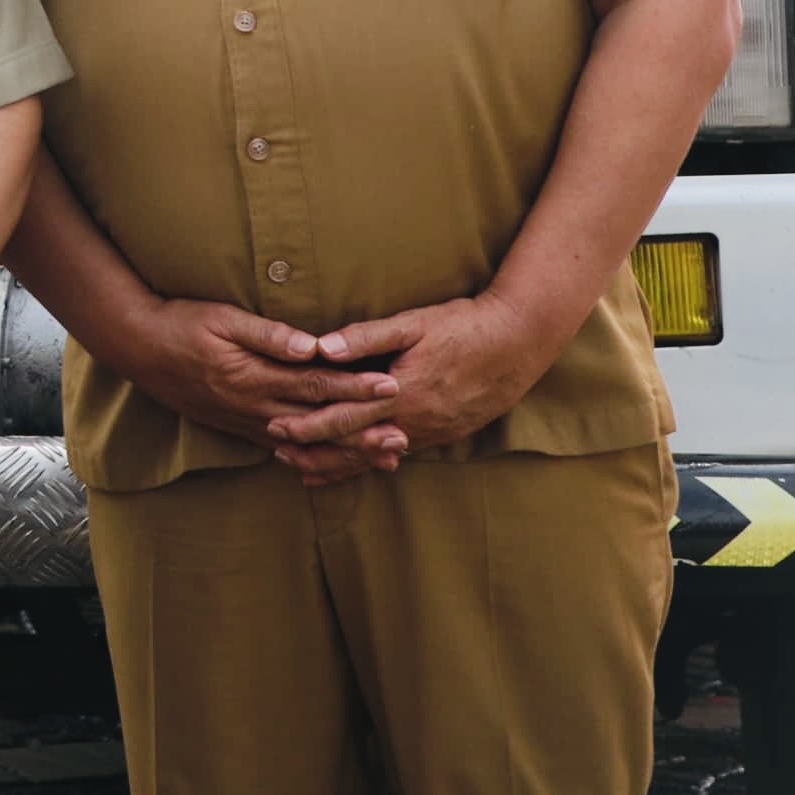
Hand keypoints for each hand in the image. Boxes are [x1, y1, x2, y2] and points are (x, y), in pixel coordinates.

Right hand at [110, 293, 404, 464]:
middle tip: (402, 438)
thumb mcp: (223, 318)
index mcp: (254, 377)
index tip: (390, 387)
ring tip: (381, 458)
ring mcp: (247, 421)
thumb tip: (310, 345)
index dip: (355, 387)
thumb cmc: (183, 323)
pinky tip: (335, 464)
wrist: (140, 348)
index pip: (316, 384)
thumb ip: (268, 334)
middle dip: (362, 430)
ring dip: (345, 451)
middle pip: (318, 421)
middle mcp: (255, 406)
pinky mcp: (240, 426)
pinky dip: (313, 458)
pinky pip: (283, 448)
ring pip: (306, 442)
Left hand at [270, 292, 566, 460]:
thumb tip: (322, 347)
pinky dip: (374, 461)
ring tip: (308, 470)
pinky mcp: (444, 433)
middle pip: (354, 446)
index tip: (275, 428)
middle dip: (315, 453)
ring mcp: (430, 432)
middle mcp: (413, 421)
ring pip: (376, 456)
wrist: (519, 343)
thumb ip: (366, 337)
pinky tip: (363, 464)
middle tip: (278, 455)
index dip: (306, 426)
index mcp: (400, 394)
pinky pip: (400, 453)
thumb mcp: (413, 324)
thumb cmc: (463, 325)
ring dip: (340, 464)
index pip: (342, 417)